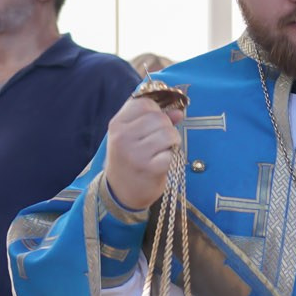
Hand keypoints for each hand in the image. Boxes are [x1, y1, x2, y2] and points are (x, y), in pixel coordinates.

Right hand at [103, 93, 185, 212]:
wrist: (121, 193)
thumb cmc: (128, 161)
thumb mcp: (131, 137)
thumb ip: (152, 120)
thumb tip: (179, 111)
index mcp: (116, 124)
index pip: (144, 103)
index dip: (156, 111)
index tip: (153, 124)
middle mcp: (123, 136)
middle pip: (159, 117)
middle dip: (166, 127)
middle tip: (160, 141)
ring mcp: (135, 152)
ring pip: (168, 133)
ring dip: (172, 141)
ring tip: (162, 151)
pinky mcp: (149, 168)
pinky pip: (171, 153)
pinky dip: (170, 158)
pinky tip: (161, 164)